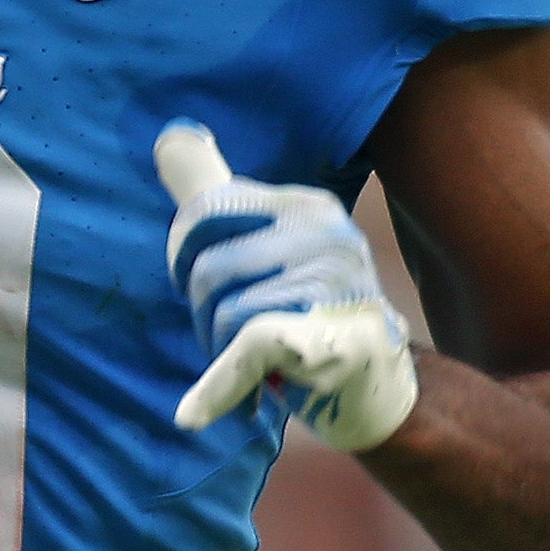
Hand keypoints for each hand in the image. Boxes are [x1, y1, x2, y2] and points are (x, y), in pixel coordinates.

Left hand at [153, 122, 417, 450]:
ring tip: (252, 359)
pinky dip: (215, 388)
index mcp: (307, 206)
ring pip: (223, 310)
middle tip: (228, 331)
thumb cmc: (312, 317)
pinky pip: (245, 345)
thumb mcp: (275, 251)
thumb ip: (224, 204)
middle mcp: (325, 233)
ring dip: (219, 347)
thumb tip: (170, 137)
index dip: (184, 257)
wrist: (379, 390)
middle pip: (207, 265)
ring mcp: (332, 282)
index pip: (207, 211)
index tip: (200, 287)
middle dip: (201, 307)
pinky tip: (194, 413)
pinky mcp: (325, 334)